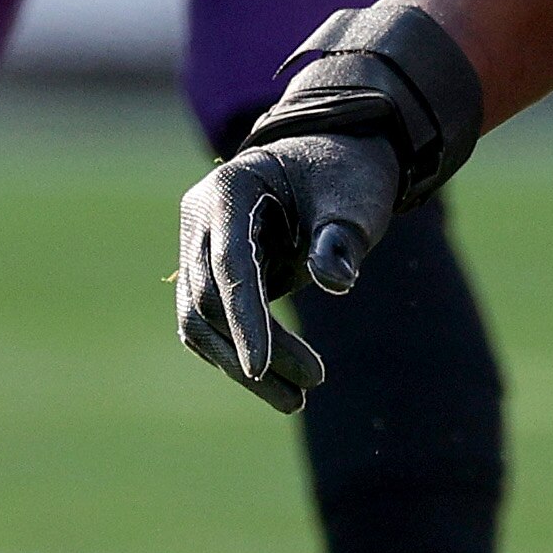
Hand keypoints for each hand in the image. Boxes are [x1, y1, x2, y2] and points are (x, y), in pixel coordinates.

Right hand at [175, 132, 402, 414]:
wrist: (334, 153)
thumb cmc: (346, 173)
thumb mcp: (352, 199)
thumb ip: (341, 237)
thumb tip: (335, 281)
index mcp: (228, 190)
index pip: (229, 265)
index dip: (244, 319)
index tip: (260, 368)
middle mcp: (201, 218)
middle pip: (208, 300)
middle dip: (253, 351)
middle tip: (309, 390)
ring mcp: (200, 244)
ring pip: (203, 319)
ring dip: (242, 364)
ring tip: (297, 399)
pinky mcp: (210, 269)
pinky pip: (214, 319)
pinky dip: (240, 351)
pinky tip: (278, 381)